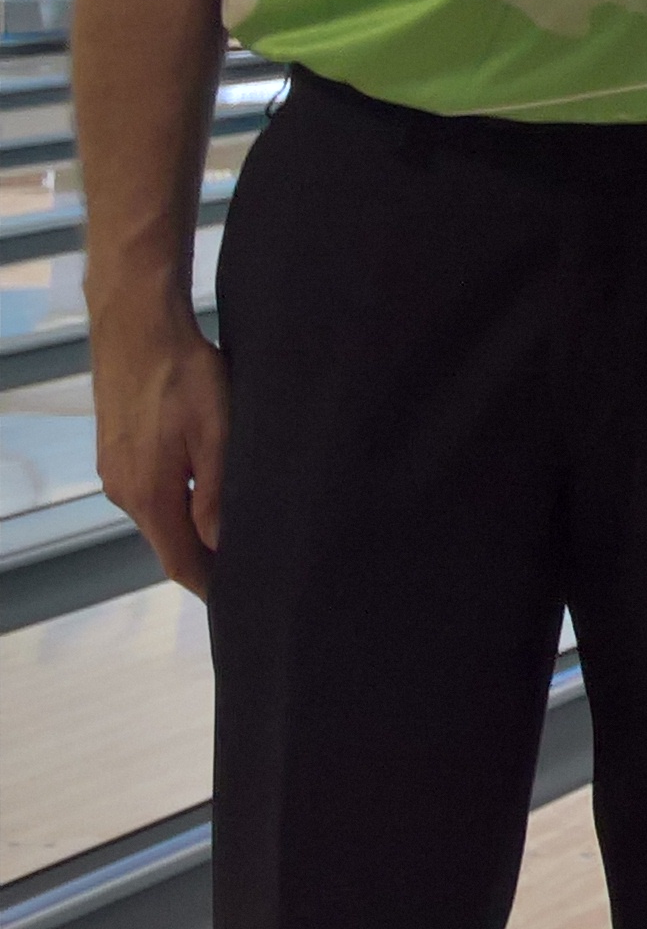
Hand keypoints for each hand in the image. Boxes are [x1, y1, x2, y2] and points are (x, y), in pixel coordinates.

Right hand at [91, 304, 226, 595]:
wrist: (137, 325)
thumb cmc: (184, 373)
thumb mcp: (216, 432)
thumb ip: (217, 493)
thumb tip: (222, 545)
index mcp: (148, 494)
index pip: (179, 561)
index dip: (209, 585)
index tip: (238, 602)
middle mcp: (124, 491)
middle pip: (168, 544)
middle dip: (204, 562)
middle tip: (249, 574)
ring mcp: (116, 471)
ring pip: (159, 518)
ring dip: (191, 532)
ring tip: (235, 540)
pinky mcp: (117, 452)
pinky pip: (151, 493)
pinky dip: (178, 506)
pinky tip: (205, 498)